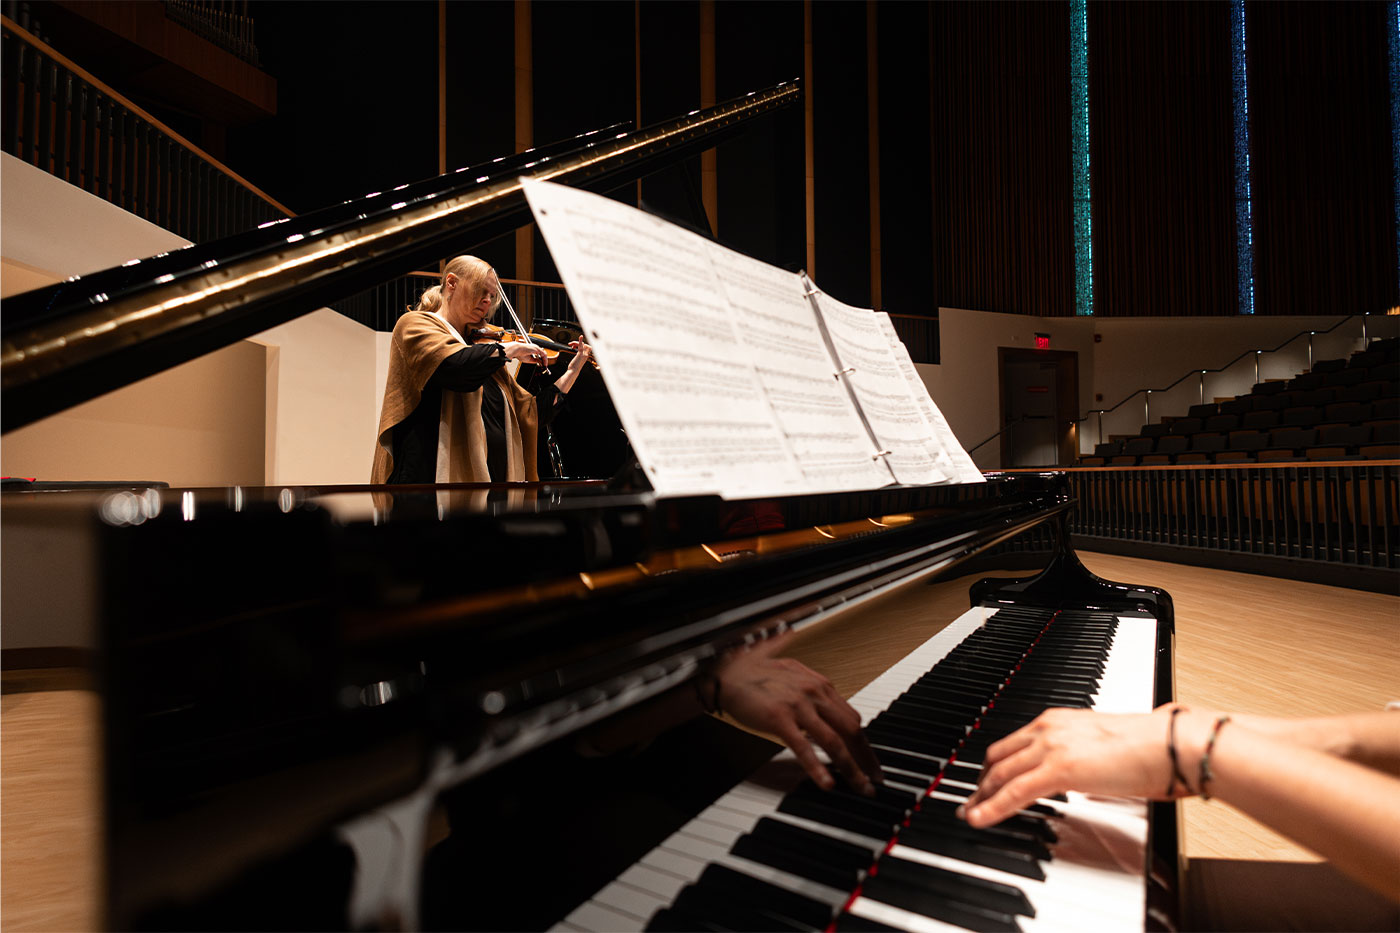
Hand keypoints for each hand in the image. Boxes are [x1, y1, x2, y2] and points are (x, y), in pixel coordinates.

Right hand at [501, 340, 548, 364]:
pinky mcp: (537, 349)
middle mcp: (535, 348)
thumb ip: (535, 361)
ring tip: (545, 365)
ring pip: (544, 354)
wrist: (516, 350)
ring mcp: (536, 348)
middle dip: (544, 360)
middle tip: (545, 366)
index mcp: (532, 349)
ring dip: (545, 360)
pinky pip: (543, 354)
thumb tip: (540, 362)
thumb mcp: (529, 359)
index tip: (542, 364)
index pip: (540, 354)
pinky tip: (544, 364)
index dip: (542, 360)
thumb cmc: (519, 353)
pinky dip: (545, 359)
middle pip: (542, 354)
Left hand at [566, 340, 592, 371]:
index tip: (574, 346)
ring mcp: (584, 354)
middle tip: (571, 345)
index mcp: (585, 356)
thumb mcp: (577, 360)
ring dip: (576, 342)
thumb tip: (576, 353)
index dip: (580, 344)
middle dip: (577, 343)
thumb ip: (578, 356)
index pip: (586, 347)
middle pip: (584, 344)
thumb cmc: (574, 367)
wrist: (573, 371)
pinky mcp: (580, 354)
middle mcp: (586, 355)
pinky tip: (580, 337)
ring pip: (582, 344)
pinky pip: (581, 345)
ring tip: (570, 344)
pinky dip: (580, 340)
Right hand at [715, 631, 882, 794]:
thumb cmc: (755, 672)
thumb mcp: (792, 672)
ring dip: (852, 768)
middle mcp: (815, 693)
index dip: (864, 742)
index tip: (868, 760)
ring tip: (860, 788)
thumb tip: (828, 702)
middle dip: (866, 758)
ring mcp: (798, 706)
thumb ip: (812, 688)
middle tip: (873, 780)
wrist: (727, 670)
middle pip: (852, 730)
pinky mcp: (779, 718)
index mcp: (820, 684)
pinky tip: (827, 783)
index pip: (852, 718)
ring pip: (835, 741)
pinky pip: (804, 747)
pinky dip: (818, 767)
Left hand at [962, 705, 1198, 827]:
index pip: (1012, 743)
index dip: (993, 765)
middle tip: (969, 801)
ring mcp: (1051, 747)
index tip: (983, 782)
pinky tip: (980, 818)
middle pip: (999, 757)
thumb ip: (1083, 757)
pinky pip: (1015, 791)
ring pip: (1001, 774)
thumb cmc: (1150, 748)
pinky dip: (992, 807)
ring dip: (980, 796)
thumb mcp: (1102, 747)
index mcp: (1057, 720)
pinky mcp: (1059, 769)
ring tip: (968, 814)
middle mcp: (1048, 728)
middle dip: (980, 782)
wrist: (1169, 745)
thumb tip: (1080, 776)